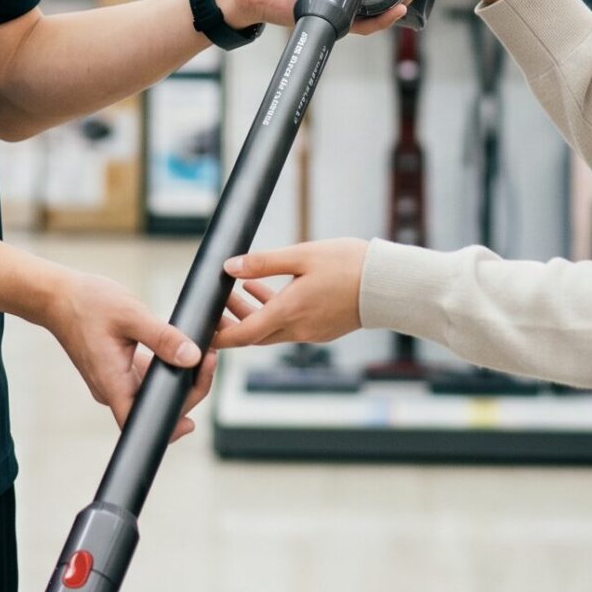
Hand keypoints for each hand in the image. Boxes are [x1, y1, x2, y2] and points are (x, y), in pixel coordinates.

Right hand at [41, 269, 268, 441]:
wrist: (58, 296)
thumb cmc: (87, 303)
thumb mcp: (130, 314)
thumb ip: (163, 337)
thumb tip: (193, 357)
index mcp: (112, 382)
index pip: (139, 423)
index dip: (167, 428)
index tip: (191, 418)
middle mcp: (112, 389)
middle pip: (155, 408)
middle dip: (188, 389)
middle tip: (209, 358)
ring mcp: (115, 380)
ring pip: (154, 393)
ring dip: (180, 378)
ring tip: (204, 351)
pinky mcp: (118, 369)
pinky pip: (147, 379)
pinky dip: (167, 368)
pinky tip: (182, 348)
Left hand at [210, 239, 368, 348]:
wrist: (389, 284)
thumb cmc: (348, 265)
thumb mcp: (302, 255)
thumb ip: (263, 263)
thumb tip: (229, 267)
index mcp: (290, 312)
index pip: (243, 335)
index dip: (219, 335)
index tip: (203, 328)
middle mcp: (299, 329)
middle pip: (254, 334)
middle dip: (232, 320)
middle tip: (218, 299)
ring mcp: (312, 332)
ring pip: (272, 330)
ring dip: (253, 313)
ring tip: (240, 288)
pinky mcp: (323, 328)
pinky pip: (290, 325)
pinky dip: (274, 311)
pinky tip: (270, 289)